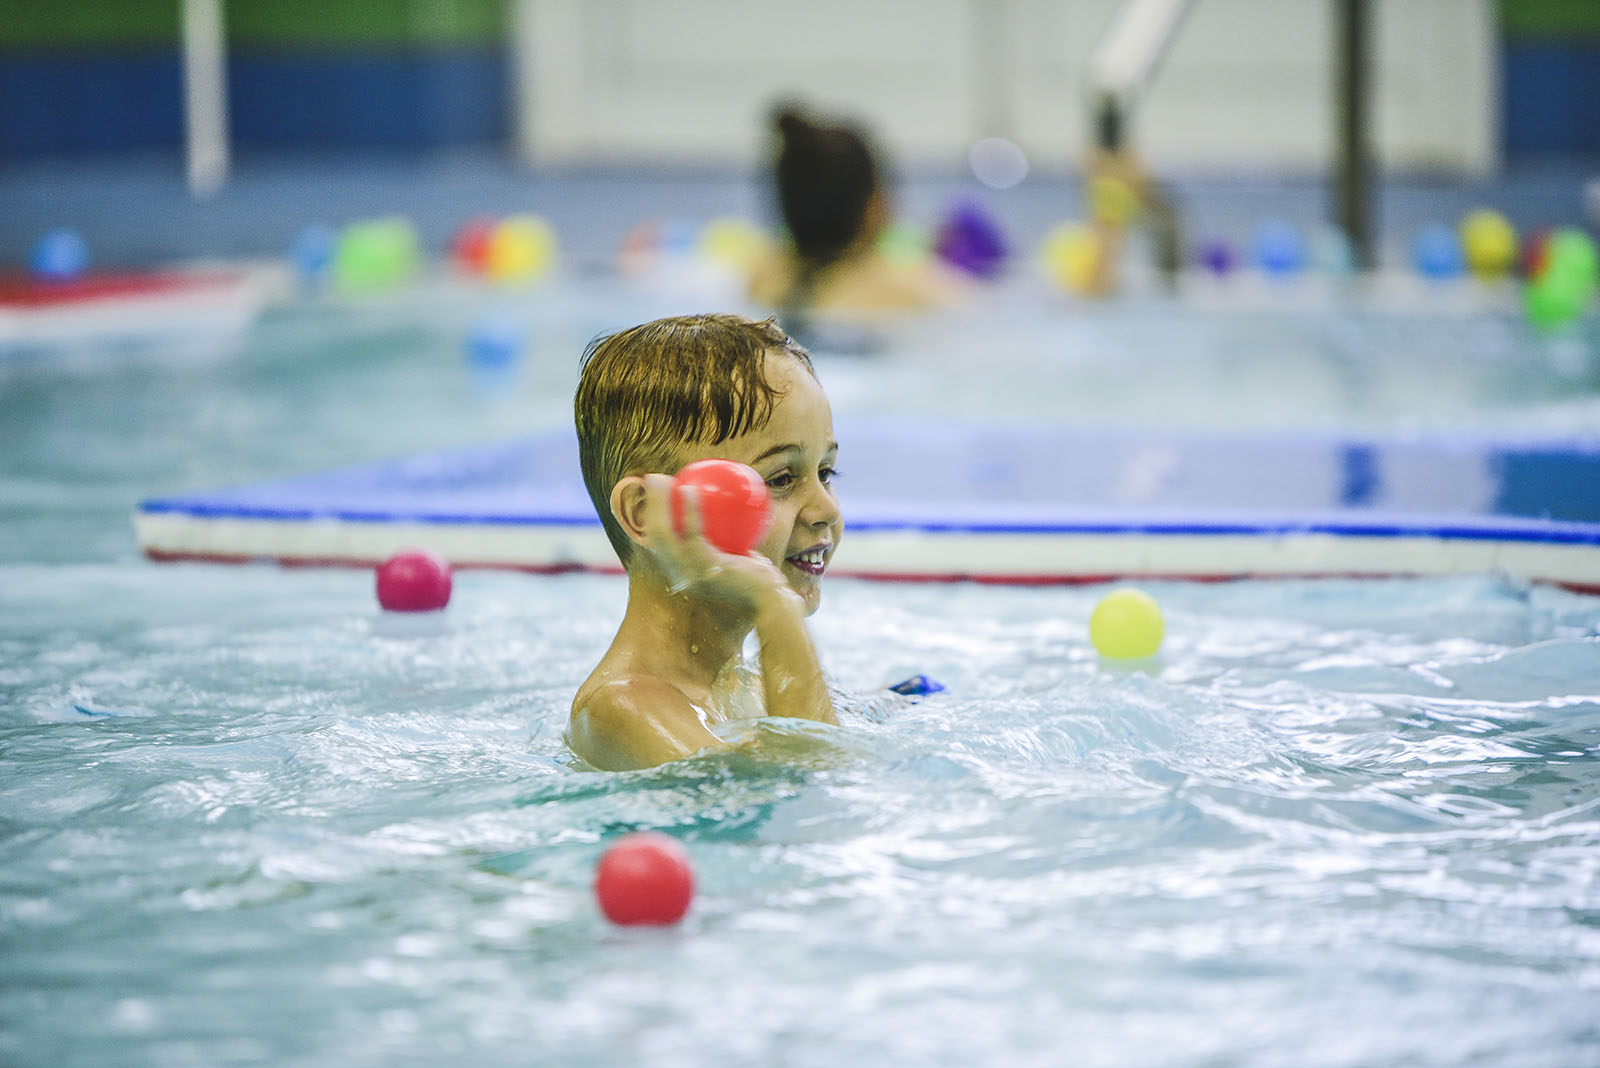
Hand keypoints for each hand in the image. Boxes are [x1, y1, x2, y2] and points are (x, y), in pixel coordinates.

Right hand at [634, 473, 794, 615]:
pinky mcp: (704, 568)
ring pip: (662, 533)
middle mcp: (679, 574)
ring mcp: (689, 573)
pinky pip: (692, 532)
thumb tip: (728, 509)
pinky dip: (688, 510)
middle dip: (648, 505)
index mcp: (683, 572)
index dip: (651, 517)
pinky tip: (691, 489)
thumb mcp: (739, 558)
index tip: (657, 492)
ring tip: (664, 478)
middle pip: (653, 535)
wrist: (770, 603)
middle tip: (653, 478)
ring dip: (658, 503)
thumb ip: (727, 539)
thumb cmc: (760, 581)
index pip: (658, 543)